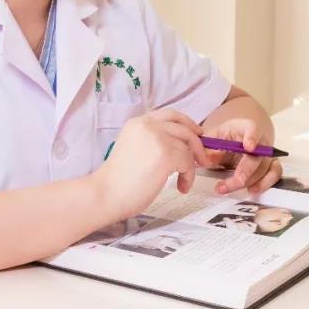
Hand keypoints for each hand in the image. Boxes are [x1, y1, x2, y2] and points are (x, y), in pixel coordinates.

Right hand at [91, 109, 210, 220]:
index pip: (170, 115)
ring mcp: (158, 138)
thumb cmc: (117, 179)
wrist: (106, 193)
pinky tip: (181, 187)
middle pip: (184, 127)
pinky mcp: (166, 155)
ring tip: (183, 181)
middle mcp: (148, 125)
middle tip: (202, 159)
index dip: (187, 123)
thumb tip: (178, 145)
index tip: (196, 134)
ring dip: (191, 166)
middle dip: (197, 143)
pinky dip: (189, 176)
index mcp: (138, 122)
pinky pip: (188, 162)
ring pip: (188, 147)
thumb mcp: (134, 148)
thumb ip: (152, 141)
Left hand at [202, 117, 282, 194]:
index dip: (252, 136)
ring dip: (250, 181)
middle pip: (258, 154)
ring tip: (229, 188)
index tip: (248, 147)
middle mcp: (260, 139)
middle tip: (237, 180)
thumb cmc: (224, 137)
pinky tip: (252, 190)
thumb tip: (203, 160)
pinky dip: (265, 183)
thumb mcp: (213, 138)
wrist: (237, 138)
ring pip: (265, 167)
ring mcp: (267, 153)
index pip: (252, 128)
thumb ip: (207, 147)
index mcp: (244, 127)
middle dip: (247, 169)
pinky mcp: (270, 165)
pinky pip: (274, 174)